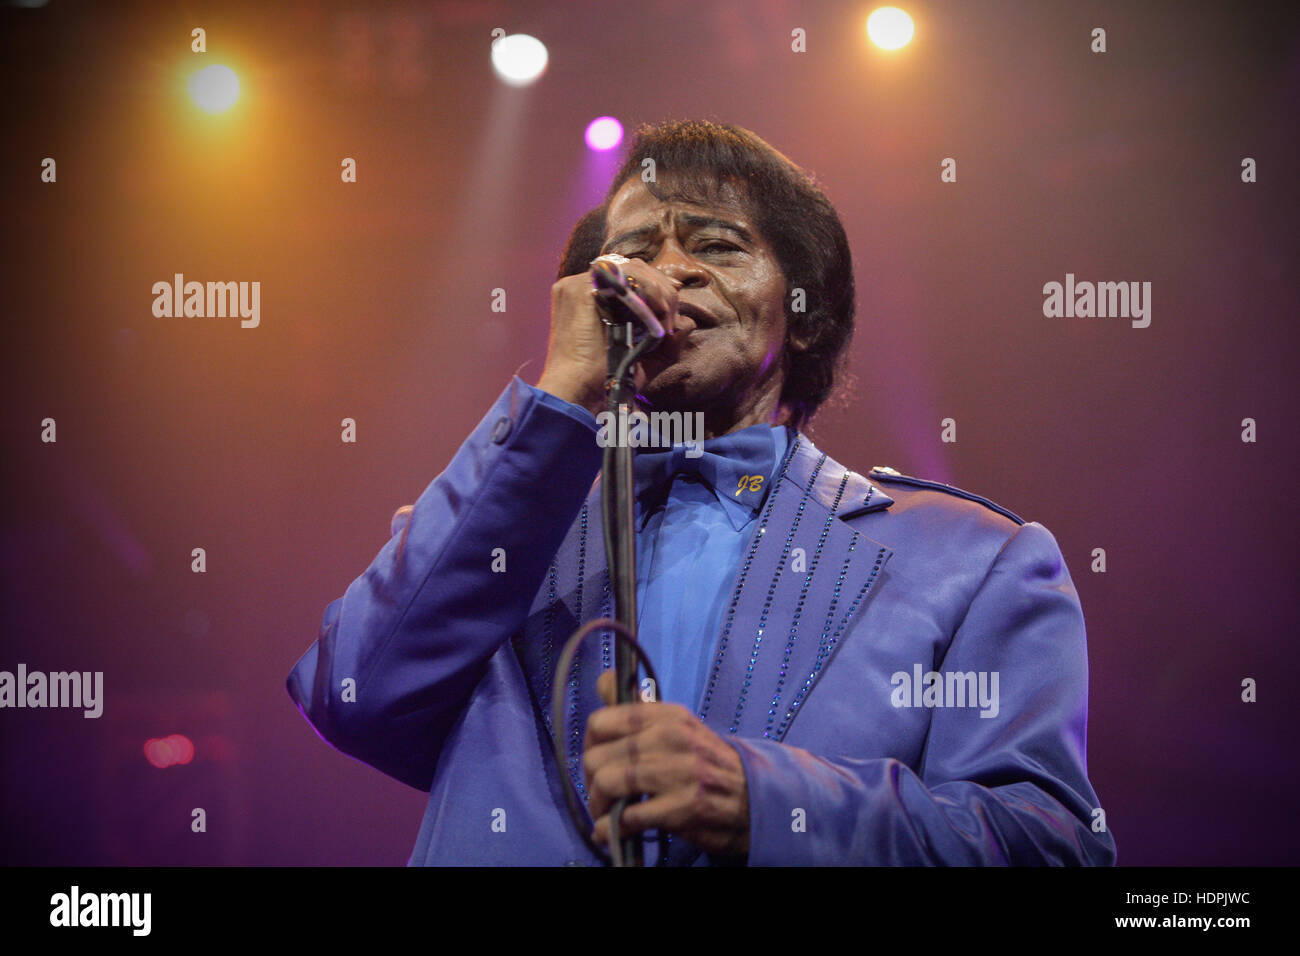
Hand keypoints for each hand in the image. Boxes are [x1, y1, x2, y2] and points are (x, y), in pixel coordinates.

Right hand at [536, 256, 682, 418]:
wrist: (581, 392)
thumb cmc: (609, 379)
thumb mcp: (648, 359)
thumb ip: (669, 341)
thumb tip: (688, 322)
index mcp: (596, 298)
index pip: (633, 277)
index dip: (658, 288)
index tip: (672, 312)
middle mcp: (586, 288)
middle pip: (635, 269)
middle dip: (662, 290)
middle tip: (669, 321)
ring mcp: (579, 285)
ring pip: (632, 269)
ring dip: (658, 291)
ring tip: (664, 320)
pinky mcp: (578, 289)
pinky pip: (622, 276)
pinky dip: (647, 289)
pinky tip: (656, 311)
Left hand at [582, 669, 750, 857]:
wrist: (752, 798)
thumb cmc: (705, 763)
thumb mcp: (676, 727)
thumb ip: (636, 709)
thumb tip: (603, 680)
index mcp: (667, 715)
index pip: (602, 722)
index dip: (589, 745)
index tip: (596, 759)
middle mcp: (672, 738)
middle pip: (597, 757)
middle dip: (591, 781)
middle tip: (602, 794)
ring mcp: (678, 772)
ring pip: (606, 783)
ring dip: (599, 805)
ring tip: (606, 813)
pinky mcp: (682, 808)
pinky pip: (625, 818)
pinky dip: (610, 829)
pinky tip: (611, 833)